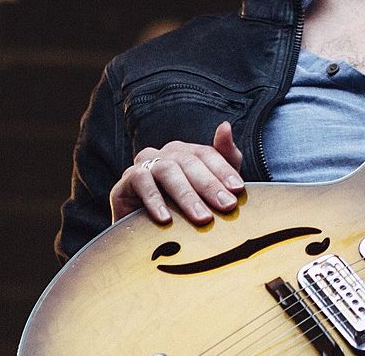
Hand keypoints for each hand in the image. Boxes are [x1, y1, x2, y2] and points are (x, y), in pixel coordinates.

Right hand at [110, 121, 244, 225]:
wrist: (146, 238)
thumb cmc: (183, 211)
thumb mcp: (211, 188)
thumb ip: (225, 158)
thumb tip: (226, 125)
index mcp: (186, 152)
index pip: (207, 154)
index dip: (224, 170)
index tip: (239, 189)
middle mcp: (165, 154)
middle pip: (189, 162)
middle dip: (210, 185)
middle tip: (226, 207)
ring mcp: (144, 165)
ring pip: (167, 171)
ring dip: (187, 195)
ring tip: (202, 218)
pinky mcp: (125, 181)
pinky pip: (141, 183)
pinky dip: (154, 200)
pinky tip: (166, 219)